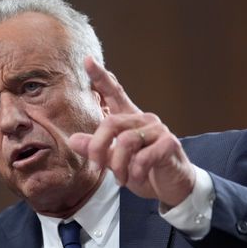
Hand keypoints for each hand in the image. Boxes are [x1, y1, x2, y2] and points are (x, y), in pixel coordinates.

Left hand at [69, 57, 195, 207]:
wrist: (173, 187)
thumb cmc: (145, 172)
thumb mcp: (116, 162)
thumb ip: (98, 150)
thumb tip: (73, 140)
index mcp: (130, 120)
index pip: (115, 93)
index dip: (100, 77)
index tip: (87, 60)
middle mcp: (144, 119)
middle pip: (111, 124)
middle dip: (98, 147)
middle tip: (95, 167)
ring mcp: (158, 130)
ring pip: (126, 142)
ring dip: (118, 165)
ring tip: (120, 179)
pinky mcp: (169, 144)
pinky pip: (144, 157)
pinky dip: (136, 172)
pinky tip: (138, 178)